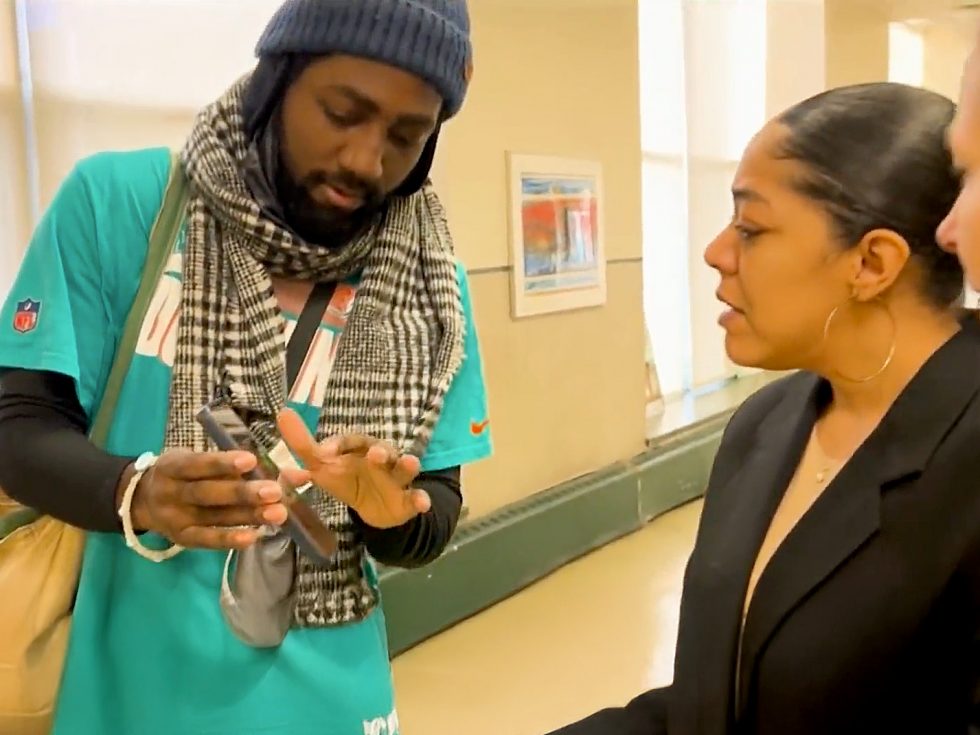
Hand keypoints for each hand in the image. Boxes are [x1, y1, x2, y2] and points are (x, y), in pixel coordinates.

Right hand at [122, 449, 309, 549]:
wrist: (141, 500)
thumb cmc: (184, 474)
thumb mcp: (196, 460)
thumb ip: (232, 464)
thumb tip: (288, 471)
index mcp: (173, 465)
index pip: (198, 464)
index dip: (223, 463)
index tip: (251, 460)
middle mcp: (171, 492)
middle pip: (207, 493)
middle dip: (243, 493)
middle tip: (274, 491)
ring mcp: (175, 518)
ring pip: (213, 517)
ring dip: (247, 516)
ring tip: (277, 513)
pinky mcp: (182, 538)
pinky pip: (206, 540)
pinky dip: (229, 540)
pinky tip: (254, 537)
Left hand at [277, 409, 429, 528]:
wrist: (373, 509)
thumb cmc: (348, 479)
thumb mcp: (323, 465)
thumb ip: (303, 444)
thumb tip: (282, 413)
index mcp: (359, 449)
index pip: (351, 441)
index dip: (339, 445)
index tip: (324, 452)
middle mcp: (381, 458)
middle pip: (382, 450)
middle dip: (380, 451)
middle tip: (374, 454)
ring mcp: (396, 478)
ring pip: (403, 468)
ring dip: (407, 465)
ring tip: (411, 462)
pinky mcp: (408, 499)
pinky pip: (417, 497)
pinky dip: (421, 499)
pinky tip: (423, 503)